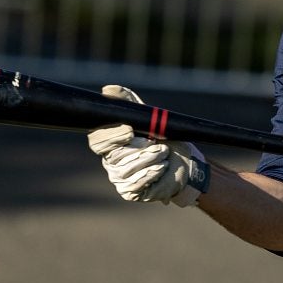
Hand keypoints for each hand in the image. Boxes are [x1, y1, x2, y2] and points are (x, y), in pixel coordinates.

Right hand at [87, 85, 209, 206]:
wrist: (186, 163)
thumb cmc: (166, 139)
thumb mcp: (149, 118)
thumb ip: (129, 103)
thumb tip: (109, 90)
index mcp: (111, 142)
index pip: (97, 140)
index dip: (111, 136)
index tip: (129, 131)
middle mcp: (111, 161)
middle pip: (114, 155)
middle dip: (139, 148)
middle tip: (155, 142)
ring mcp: (120, 178)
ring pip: (126, 170)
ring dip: (150, 159)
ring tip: (163, 153)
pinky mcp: (131, 191)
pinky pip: (136, 184)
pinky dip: (153, 173)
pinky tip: (162, 168)